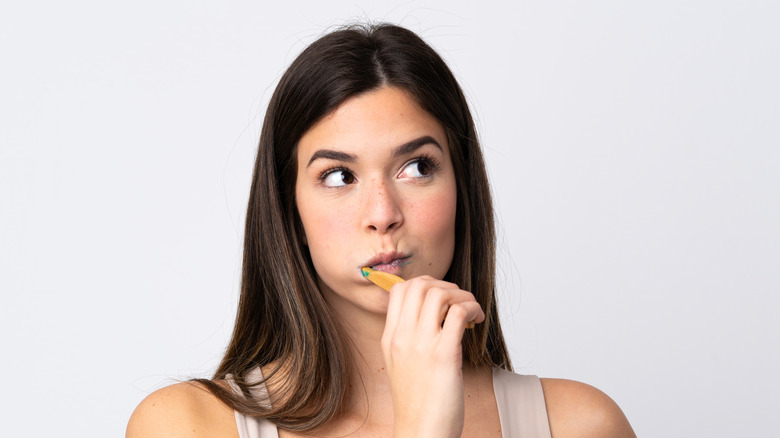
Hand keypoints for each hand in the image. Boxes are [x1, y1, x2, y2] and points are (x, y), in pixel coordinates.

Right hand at [381, 275, 484, 437]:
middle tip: (458, 302)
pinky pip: (459, 312)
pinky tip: (476, 321)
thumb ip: (409, 337)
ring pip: (440, 293)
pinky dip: (472, 308)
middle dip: (445, 285)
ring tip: (470, 312)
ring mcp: (422, 345)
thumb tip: (431, 314)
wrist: (421, 433)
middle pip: (420, 285)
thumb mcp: (401, 363)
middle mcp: (402, 337)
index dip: (424, 284)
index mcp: (390, 338)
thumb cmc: (418, 402)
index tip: (441, 298)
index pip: (400, 290)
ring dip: (461, 295)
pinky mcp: (444, 355)